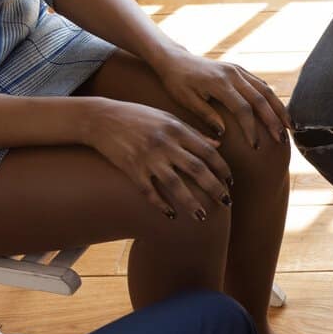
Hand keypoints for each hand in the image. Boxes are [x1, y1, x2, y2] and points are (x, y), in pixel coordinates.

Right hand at [83, 98, 232, 219]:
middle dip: (214, 188)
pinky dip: (160, 205)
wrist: (101, 118)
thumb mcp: (168, 118)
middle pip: (196, 169)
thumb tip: (218, 145)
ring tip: (201, 217)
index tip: (230, 182)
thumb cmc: (139, 117)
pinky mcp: (131, 169)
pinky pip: (149, 191)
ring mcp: (147, 157)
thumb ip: (193, 133)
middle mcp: (165, 144)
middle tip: (226, 203)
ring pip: (175, 184)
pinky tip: (171, 215)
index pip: (207, 152)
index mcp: (177, 130)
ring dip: (190, 202)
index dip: (222, 169)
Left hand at [154, 49, 291, 148]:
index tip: (256, 147)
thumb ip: (206, 116)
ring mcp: (238, 71)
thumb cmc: (177, 83)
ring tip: (290, 128)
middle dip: (273, 121)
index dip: (252, 129)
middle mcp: (233, 74)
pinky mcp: (240, 71)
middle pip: (261, 99)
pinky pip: (261, 85)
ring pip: (266, 90)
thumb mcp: (186, 101)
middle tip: (281, 140)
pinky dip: (272, 99)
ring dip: (279, 110)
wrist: (175, 59)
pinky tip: (279, 113)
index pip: (243, 109)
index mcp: (219, 83)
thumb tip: (223, 135)